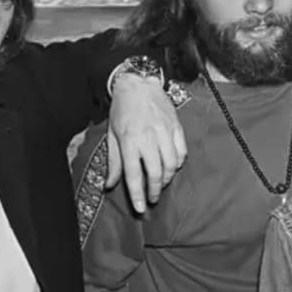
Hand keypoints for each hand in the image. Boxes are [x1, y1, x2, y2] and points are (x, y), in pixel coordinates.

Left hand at [105, 73, 186, 212]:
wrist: (138, 83)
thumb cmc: (122, 110)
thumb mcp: (112, 135)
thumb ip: (114, 162)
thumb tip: (110, 185)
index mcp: (129, 140)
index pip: (134, 174)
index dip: (137, 194)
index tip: (140, 208)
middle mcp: (148, 138)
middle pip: (155, 173)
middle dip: (154, 191)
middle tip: (151, 199)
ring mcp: (165, 132)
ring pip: (172, 165)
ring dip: (166, 179)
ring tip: (160, 184)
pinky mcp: (177, 127)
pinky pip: (182, 152)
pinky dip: (178, 163)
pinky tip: (171, 167)